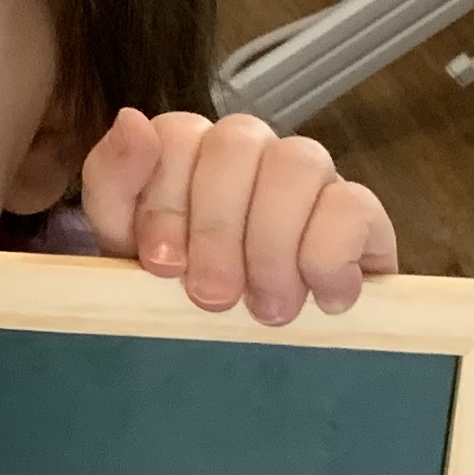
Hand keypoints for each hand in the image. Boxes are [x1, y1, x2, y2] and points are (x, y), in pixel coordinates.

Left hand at [76, 108, 396, 325]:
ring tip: (265, 307)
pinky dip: (330, 257)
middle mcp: (252, 151)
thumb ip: (114, 182)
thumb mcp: (124, 247)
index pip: (179, 133)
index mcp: (191, 152)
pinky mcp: (359, 213)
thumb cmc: (179, 292)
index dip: (166, 199)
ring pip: (299, 163)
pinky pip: (354, 204)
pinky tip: (319, 298)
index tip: (161, 265)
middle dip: (217, 229)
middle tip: (212, 297)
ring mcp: (309, 176)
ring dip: (273, 244)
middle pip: (238, 142)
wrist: (230, 355)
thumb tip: (132, 119)